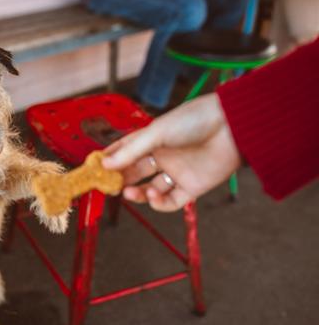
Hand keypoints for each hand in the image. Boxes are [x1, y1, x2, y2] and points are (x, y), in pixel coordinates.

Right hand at [102, 93, 240, 211]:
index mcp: (150, 140)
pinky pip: (170, 201)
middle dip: (120, 181)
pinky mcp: (191, 188)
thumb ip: (130, 151)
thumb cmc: (193, 121)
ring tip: (130, 193)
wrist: (231, 127)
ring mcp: (176, 173)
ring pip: (150, 190)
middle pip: (134, 173)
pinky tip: (154, 196)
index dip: (108, 161)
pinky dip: (159, 203)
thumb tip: (104, 165)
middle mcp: (162, 157)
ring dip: (138, 194)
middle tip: (109, 187)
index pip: (123, 152)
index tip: (93, 170)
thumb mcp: (156, 133)